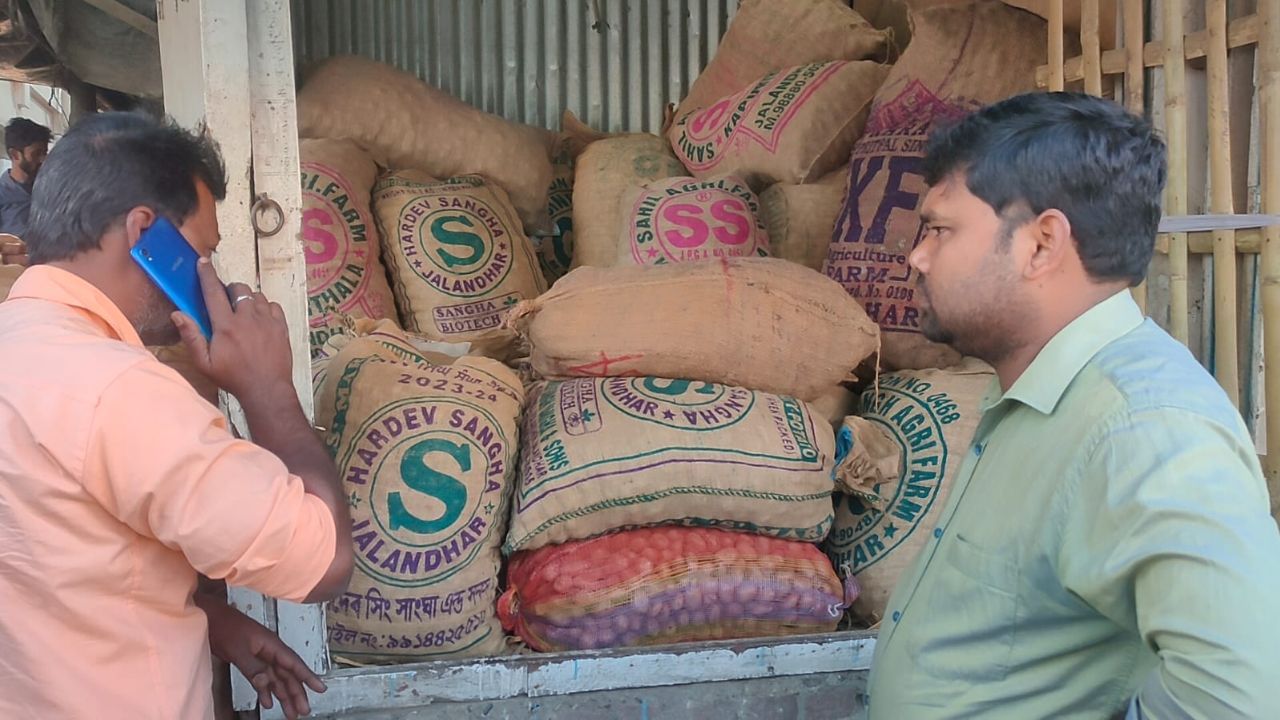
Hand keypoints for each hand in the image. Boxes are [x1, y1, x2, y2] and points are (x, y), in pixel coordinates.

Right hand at [172, 258, 293, 401]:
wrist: (266, 389)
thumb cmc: (233, 378)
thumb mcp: (204, 363)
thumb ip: (191, 336)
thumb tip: (178, 314)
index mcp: (226, 326)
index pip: (213, 292)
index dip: (207, 275)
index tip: (203, 262)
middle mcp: (247, 318)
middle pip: (238, 289)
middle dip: (230, 289)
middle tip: (226, 301)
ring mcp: (267, 321)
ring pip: (257, 295)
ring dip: (247, 299)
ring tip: (243, 312)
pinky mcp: (281, 326)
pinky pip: (273, 305)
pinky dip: (265, 307)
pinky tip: (260, 318)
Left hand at [200, 595, 325, 718]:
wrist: (208, 617)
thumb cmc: (224, 626)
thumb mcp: (238, 649)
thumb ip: (253, 667)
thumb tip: (267, 683)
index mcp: (271, 645)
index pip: (293, 664)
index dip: (308, 677)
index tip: (320, 689)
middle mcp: (269, 651)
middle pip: (287, 675)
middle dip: (297, 693)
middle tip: (304, 710)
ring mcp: (259, 656)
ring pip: (276, 679)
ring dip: (283, 696)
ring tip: (291, 712)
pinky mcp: (249, 660)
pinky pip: (262, 679)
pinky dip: (265, 691)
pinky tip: (268, 702)